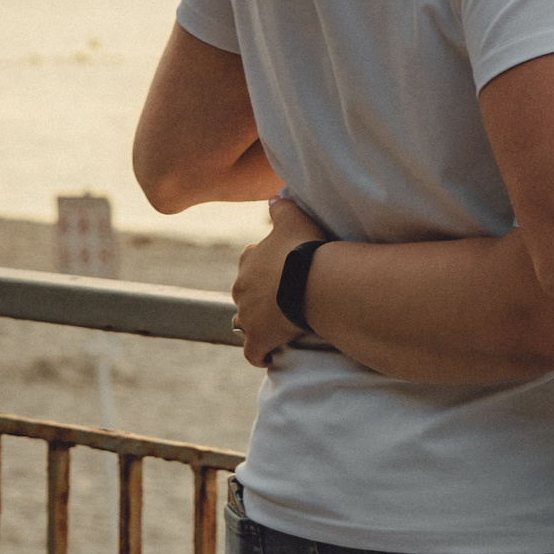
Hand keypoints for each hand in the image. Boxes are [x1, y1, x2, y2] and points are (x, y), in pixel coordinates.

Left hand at [233, 198, 328, 368]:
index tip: (281, 273)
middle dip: (259, 298)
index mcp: (249, 259)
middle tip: (284, 299)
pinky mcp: (258, 338)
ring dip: (256, 324)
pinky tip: (268, 356)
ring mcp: (248, 315)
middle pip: (246, 294)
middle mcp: (242, 287)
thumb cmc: (305, 248)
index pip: (251, 263)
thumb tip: (273, 197)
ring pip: (245, 323)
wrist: (311, 281)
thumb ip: (281, 207)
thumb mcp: (294, 218)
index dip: (265, 269)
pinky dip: (259, 354)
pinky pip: (253, 352)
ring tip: (277, 325)